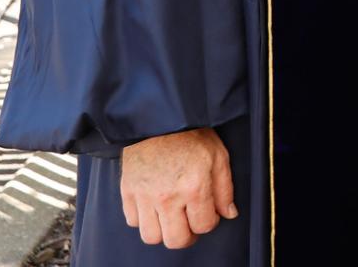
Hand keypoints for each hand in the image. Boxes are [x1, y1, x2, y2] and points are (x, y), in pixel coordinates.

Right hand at [119, 128, 236, 248]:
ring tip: (171, 216)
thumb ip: (225, 189)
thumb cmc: (192, 134)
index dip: (209, 222)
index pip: (203, 226)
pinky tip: (154, 205)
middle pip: (176, 240)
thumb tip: (229, 214)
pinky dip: (144, 219)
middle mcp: (168, 196)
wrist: (158, 117)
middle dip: (187, 235)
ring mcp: (144, 196)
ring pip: (152, 237)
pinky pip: (133, 222)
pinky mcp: (127, 192)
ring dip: (163, 230)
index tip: (208, 212)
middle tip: (190, 221)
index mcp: (194, 187)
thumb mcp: (219, 155)